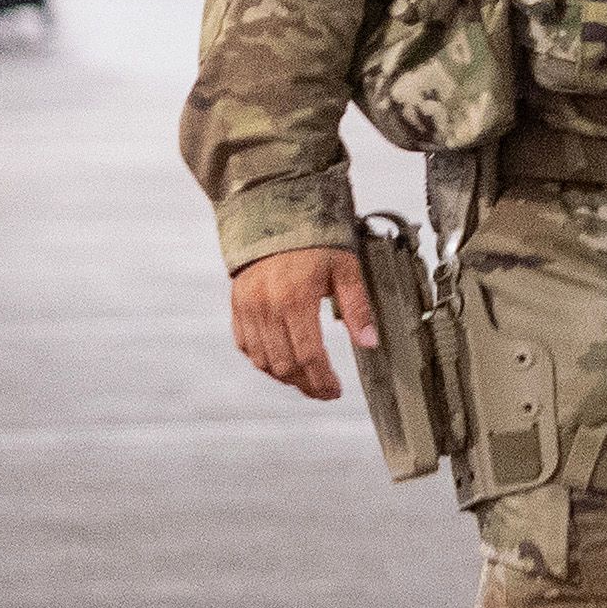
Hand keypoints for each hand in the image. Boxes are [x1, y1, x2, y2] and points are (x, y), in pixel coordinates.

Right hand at [230, 244, 372, 402]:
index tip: (334, 391)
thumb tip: (370, 342)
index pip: (309, 355)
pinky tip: (281, 362)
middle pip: (285, 365)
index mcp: (295, 298)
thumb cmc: (315, 241)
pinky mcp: (237, 307)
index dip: (322, 380)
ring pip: (262, 361)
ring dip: (285, 377)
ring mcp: (247, 308)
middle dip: (306, 384)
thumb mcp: (345, 268)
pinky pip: (245, 347)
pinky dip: (263, 361)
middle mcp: (267, 307)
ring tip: (306, 380)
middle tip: (324, 390)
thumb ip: (358, 307)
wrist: (276, 216)